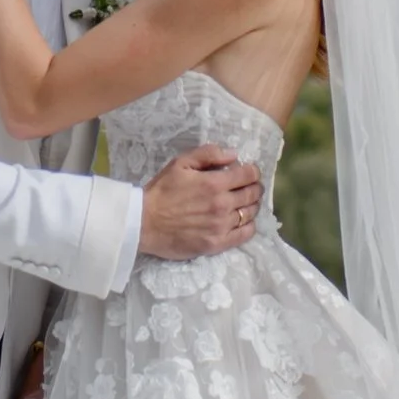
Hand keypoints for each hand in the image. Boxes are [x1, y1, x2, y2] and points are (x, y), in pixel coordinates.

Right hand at [138, 146, 264, 261]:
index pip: (249, 174)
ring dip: (252, 205)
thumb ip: (208, 154)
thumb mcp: (180, 163)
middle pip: (253, 194)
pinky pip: (245, 234)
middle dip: (255, 187)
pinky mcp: (217, 244)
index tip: (249, 172)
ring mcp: (221, 226)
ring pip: (251, 213)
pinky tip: (243, 221)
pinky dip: (249, 225)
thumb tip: (233, 155)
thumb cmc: (161, 191)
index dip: (252, 171)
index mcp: (215, 183)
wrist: (143, 222)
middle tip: (250, 186)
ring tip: (245, 203)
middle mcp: (222, 205)